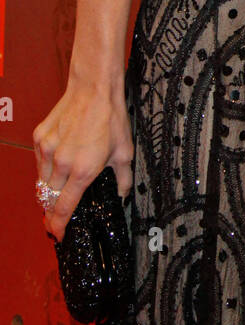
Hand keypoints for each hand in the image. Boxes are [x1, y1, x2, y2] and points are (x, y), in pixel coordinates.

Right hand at [33, 80, 133, 240]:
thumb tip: (122, 195)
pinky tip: (57, 167)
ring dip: (48, 191)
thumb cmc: (110, 118)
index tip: (58, 235)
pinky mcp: (39, 138)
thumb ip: (123, 179)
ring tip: (58, 193)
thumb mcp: (124, 152)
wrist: (93, 89)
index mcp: (83, 171)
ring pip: (41, 182)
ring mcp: (47, 150)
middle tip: (57, 216)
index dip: (58, 226)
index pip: (63, 208)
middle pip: (48, 199)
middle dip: (52, 211)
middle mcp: (61, 164)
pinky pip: (39, 163)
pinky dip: (45, 170)